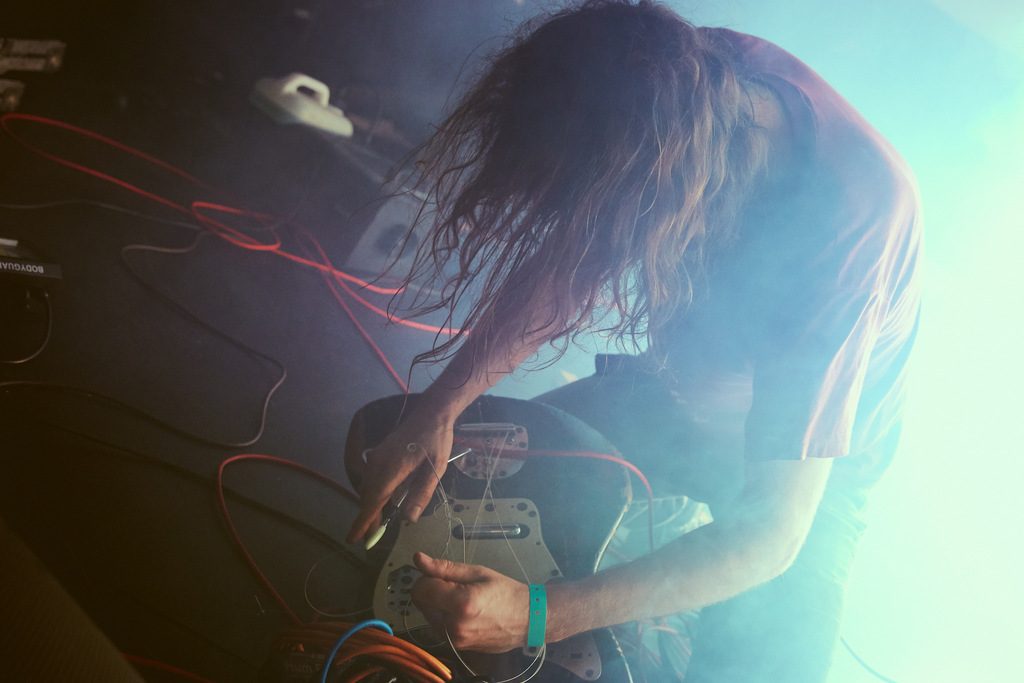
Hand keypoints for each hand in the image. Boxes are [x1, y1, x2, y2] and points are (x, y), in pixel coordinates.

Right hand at [346, 409, 454, 543]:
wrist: (431, 412)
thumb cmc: (436, 440)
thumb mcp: (436, 469)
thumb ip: (421, 494)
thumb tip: (408, 518)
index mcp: (392, 469)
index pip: (373, 500)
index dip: (363, 521)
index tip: (353, 538)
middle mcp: (378, 464)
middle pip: (368, 497)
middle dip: (367, 519)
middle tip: (368, 540)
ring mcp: (376, 457)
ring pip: (368, 488)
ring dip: (370, 506)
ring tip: (376, 525)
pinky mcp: (378, 454)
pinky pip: (372, 478)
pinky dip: (374, 493)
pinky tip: (383, 501)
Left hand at [411, 552, 530, 652]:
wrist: (527, 620)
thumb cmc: (506, 592)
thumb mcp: (477, 572)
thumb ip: (445, 568)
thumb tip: (418, 559)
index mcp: (461, 603)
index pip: (421, 588)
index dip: (428, 577)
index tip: (443, 575)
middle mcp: (454, 626)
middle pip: (421, 602)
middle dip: (433, 591)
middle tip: (456, 587)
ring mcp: (455, 640)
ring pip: (428, 615)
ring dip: (438, 605)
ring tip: (463, 601)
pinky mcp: (456, 647)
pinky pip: (437, 627)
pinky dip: (444, 617)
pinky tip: (464, 613)